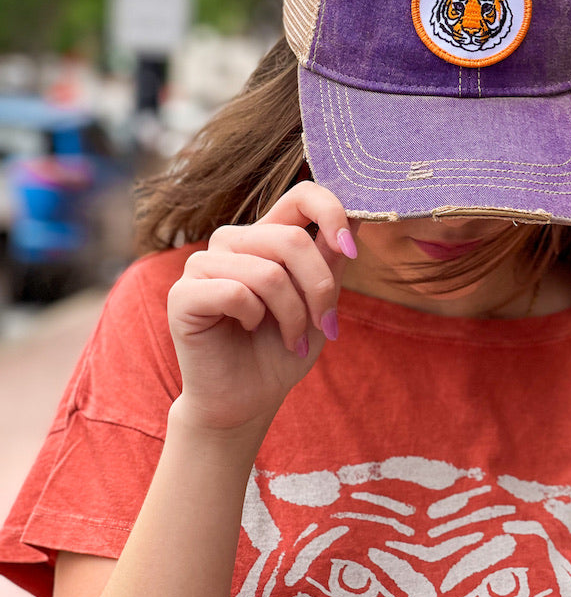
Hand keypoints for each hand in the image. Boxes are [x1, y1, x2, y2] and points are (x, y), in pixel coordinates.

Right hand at [166, 182, 357, 439]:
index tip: (352, 252)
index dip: (332, 212)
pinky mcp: (184, 293)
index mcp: (267, 234)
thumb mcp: (320, 301)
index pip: (302, 194)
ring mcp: (203, 264)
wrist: (248, 401)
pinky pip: (235, 292)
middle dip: (318, 289)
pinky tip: (248, 331)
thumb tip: (359, 212)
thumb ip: (331, 257)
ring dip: (292, 314)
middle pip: (292, 239)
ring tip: (293, 338)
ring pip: (268, 271)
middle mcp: (234, 241)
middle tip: (325, 325)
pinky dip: (254, 318)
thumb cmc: (283, 349)